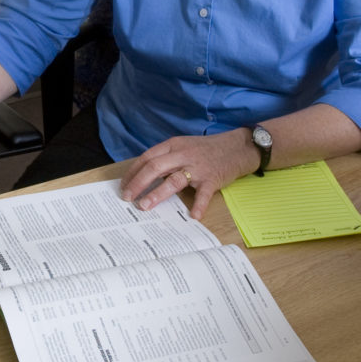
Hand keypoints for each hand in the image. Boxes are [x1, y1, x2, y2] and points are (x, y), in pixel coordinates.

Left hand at [120, 130, 252, 216]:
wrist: (237, 147)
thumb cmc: (207, 150)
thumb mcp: (184, 146)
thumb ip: (167, 158)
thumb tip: (145, 176)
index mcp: (174, 146)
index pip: (147, 157)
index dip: (133, 172)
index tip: (123, 186)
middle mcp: (183, 154)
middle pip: (155, 167)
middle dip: (138, 183)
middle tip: (127, 198)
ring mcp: (197, 167)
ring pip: (173, 179)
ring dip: (157, 193)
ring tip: (145, 206)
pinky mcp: (212, 179)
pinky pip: (203, 194)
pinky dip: (198, 205)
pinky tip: (192, 216)